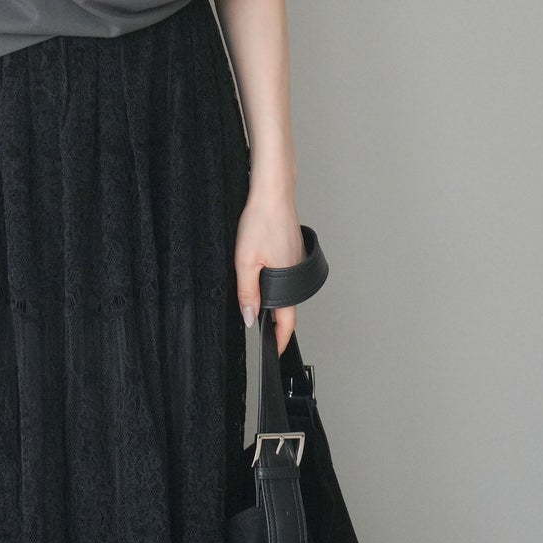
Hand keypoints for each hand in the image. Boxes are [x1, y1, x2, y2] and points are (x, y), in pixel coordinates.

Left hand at [234, 193, 306, 356]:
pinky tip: (262, 271)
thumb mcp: (245, 261)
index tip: (272, 351)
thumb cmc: (261, 221)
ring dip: (275, 298)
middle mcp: (297, 272)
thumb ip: (247, 291)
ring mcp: (297, 259)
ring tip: (257, 302)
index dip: (279, 339)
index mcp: (288, 280)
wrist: (273, 192)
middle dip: (275, 321)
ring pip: (287, 288)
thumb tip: (249, 317)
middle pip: (288, 306)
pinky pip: (286, 271)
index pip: (287, 321)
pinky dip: (275, 279)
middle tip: (259, 330)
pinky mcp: (293, 248)